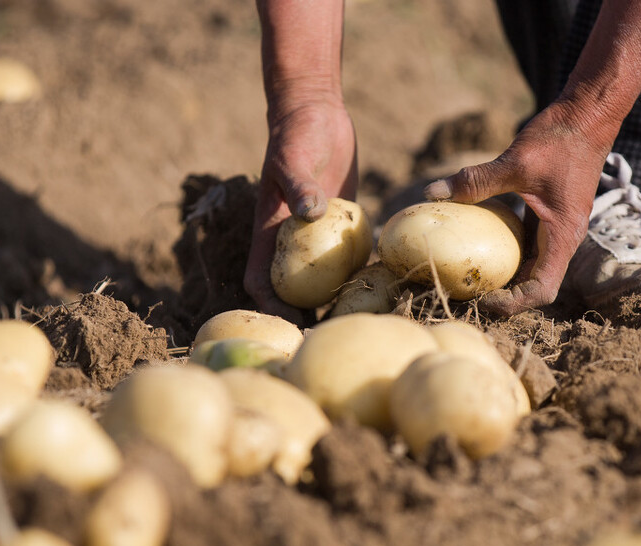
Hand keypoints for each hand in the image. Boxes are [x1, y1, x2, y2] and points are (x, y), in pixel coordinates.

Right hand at [244, 99, 357, 318]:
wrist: (317, 113)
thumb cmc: (296, 134)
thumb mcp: (293, 158)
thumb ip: (299, 185)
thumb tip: (310, 213)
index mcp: (269, 231)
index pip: (260, 279)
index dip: (269, 306)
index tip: (289, 323)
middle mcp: (291, 241)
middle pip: (291, 290)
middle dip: (303, 315)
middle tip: (327, 338)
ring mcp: (316, 237)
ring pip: (321, 280)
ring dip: (333, 301)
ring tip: (356, 323)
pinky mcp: (340, 227)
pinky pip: (347, 259)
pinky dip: (357, 274)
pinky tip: (380, 289)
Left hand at [425, 99, 613, 315]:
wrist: (589, 115)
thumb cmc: (560, 139)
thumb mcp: (516, 161)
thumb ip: (476, 181)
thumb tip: (431, 193)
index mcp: (563, 236)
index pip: (542, 290)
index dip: (513, 303)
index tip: (482, 298)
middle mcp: (563, 239)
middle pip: (535, 285)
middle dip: (504, 295)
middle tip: (466, 292)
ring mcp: (557, 229)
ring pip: (531, 267)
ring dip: (505, 276)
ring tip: (469, 276)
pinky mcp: (549, 216)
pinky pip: (527, 245)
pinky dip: (505, 250)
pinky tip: (478, 244)